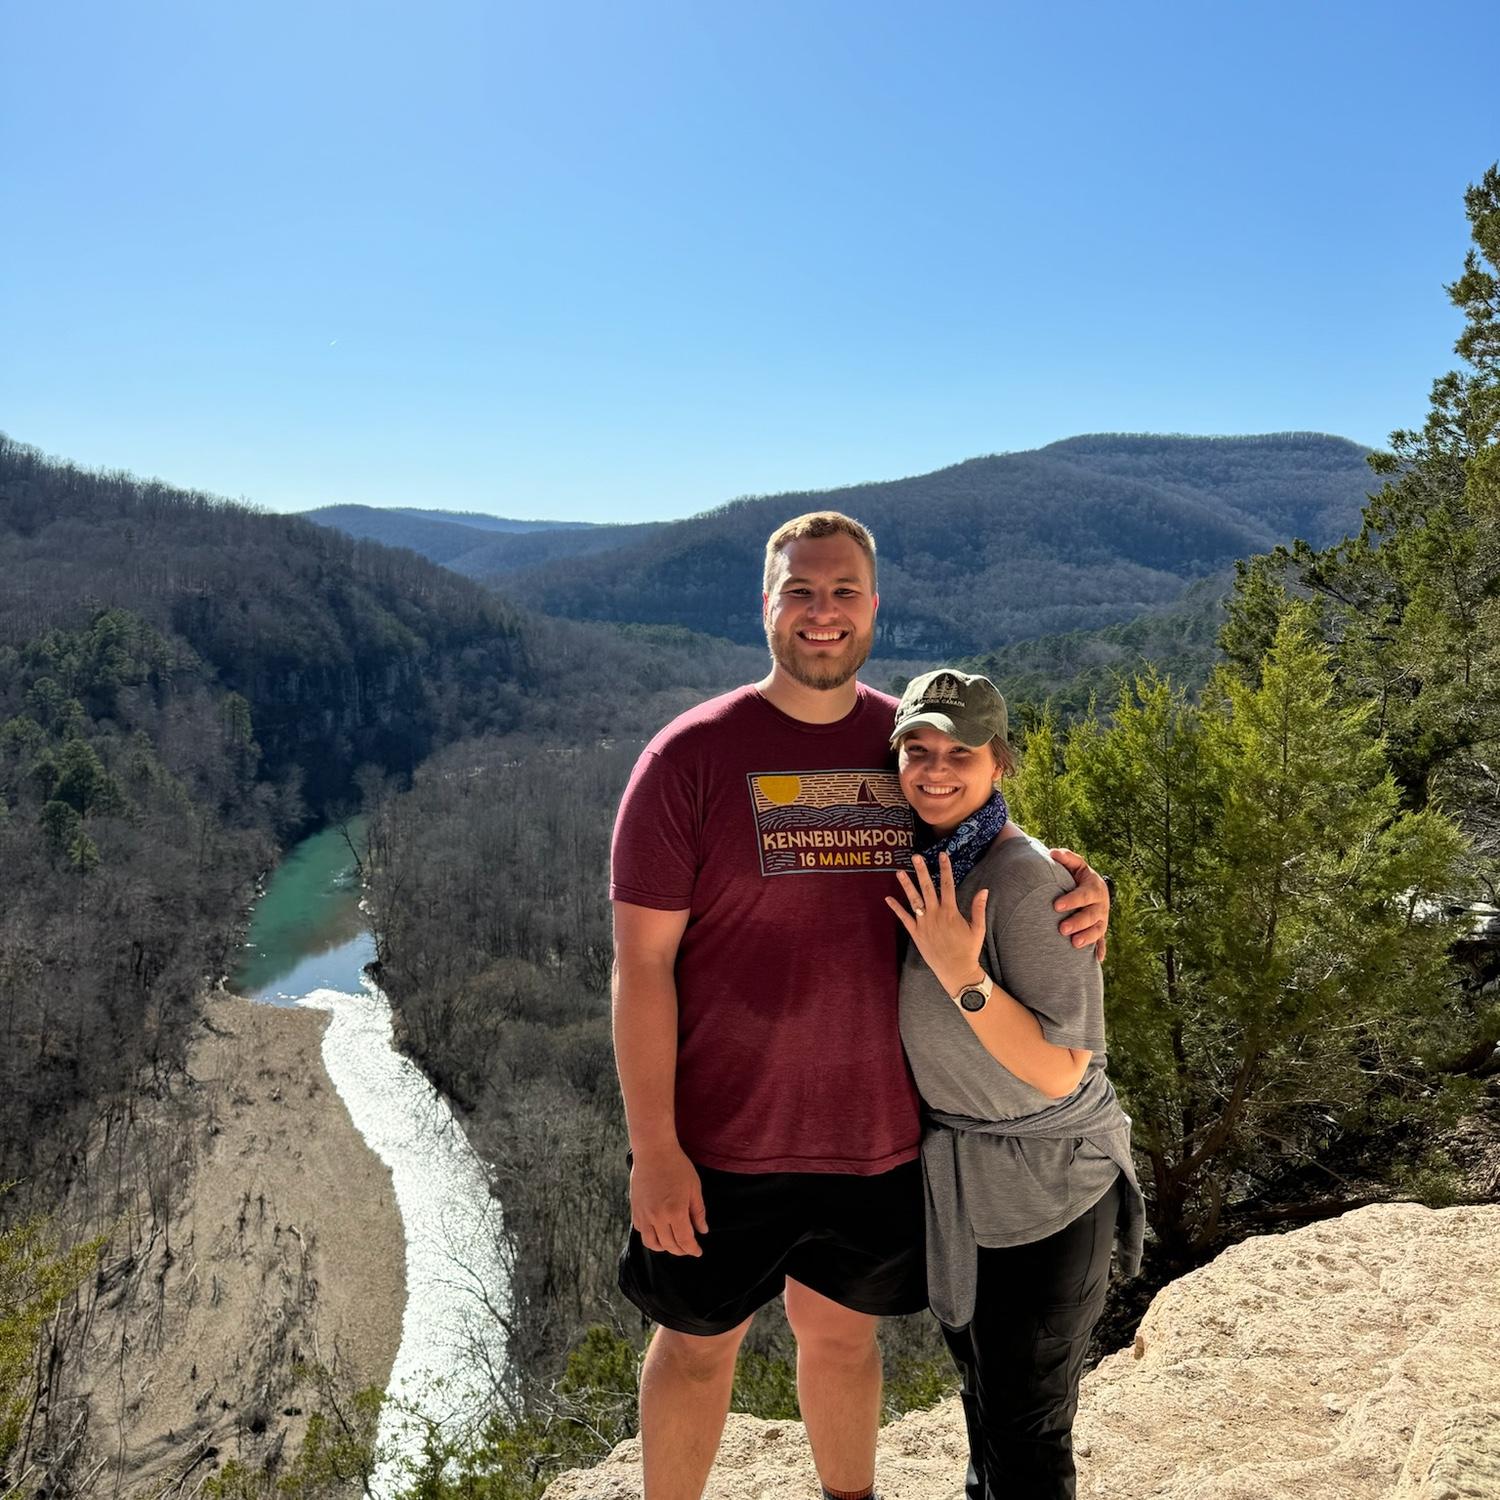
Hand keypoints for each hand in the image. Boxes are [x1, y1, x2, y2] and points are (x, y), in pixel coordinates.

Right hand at [630, 1144, 707, 1255]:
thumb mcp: (694, 1188)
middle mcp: (658, 1217)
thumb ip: (698, 1212)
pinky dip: (651, 1236)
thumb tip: (702, 1230)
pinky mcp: (635, 1209)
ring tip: (673, 1244)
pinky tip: (658, 1232)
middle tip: (688, 1248)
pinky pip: (641, 1231)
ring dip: (664, 1247)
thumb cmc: (677, 1166)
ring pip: (652, 1243)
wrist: (654, 1151)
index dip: (692, 1250)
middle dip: (681, 1250)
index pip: (685, 1241)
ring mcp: (644, 1214)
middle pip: (669, 1245)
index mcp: (675, 1212)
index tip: (698, 1252)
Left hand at [886, 852, 989, 997]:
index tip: (943, 855)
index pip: (948, 885)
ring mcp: (924, 923)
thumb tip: (984, 890)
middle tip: (916, 857)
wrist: (956, 970)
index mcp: (951, 912)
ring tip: (899, 872)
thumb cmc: (968, 950)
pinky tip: (888, 899)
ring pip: (914, 900)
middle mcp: (936, 914)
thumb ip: (979, 908)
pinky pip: (904, 918)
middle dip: (922, 871)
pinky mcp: (916, 933)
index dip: (945, 868)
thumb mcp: (978, 928)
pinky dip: (896, 908)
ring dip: (906, 885)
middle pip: (928, 888)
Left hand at [1050, 848, 1108, 961]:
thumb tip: (1052, 853)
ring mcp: (1102, 918)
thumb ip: (1065, 858)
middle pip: (1092, 915)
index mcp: (1094, 887)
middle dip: (1078, 922)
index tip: (1056, 905)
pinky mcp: (1100, 929)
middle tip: (1062, 928)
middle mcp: (1101, 904)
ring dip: (1088, 937)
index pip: (1083, 894)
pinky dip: (1100, 949)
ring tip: (1074, 943)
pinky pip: (1102, 941)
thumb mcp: (1075, 865)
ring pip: (1098, 929)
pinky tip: (1098, 959)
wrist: (1091, 887)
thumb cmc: (1077, 875)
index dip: (1071, 900)